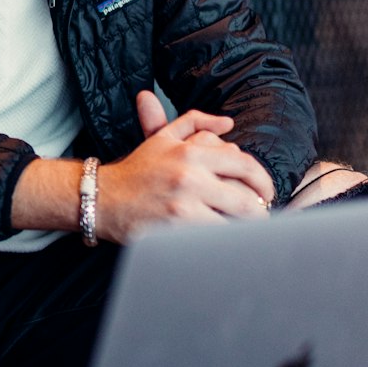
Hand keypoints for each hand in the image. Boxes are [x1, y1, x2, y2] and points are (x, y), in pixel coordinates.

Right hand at [95, 91, 273, 242]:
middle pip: (247, 200)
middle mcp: (190, 177)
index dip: (264, 182)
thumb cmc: (137, 170)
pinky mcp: (175, 231)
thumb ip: (196, 123)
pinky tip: (224, 243)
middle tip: (260, 218)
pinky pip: (213, 240)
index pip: (245, 165)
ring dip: (244, 232)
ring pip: (234, 224)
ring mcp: (183, 206)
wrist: (101, 198)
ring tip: (245, 232)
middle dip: (260, 213)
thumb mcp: (163, 137)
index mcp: (191, 152)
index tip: (266, 194)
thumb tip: (229, 123)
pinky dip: (224, 243)